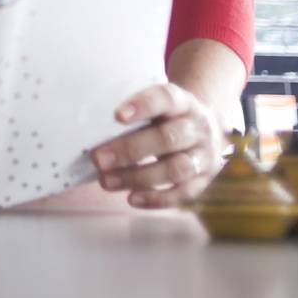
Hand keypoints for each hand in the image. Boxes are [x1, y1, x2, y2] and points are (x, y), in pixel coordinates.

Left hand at [89, 81, 225, 208]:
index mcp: (184, 102)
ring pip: (177, 168)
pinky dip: (156, 198)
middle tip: (98, 159)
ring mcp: (204, 155)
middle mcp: (199, 128)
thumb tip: (91, 132)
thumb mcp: (159, 106)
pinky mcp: (204, 180)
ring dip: (139, 177)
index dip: (143, 105)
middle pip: (168, 138)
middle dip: (130, 150)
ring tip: (107, 181)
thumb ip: (135, 115)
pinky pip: (183, 193)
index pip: (166, 98)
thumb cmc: (167, 116)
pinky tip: (132, 198)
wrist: (206, 128)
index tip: (117, 115)